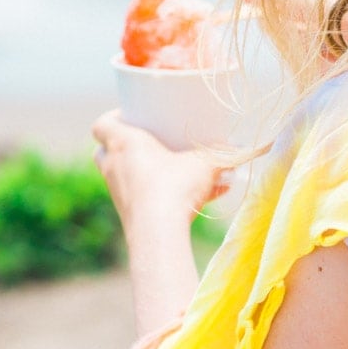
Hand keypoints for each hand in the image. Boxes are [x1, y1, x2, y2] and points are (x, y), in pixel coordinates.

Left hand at [92, 110, 229, 238]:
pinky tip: (191, 200)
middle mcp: (115, 167)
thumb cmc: (176, 186)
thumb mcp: (205, 163)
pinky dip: (159, 195)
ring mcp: (118, 192)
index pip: (102, 125)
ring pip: (121, 176)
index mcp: (125, 143)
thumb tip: (245, 148)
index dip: (113, 118)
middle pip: (103, 151)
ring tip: (171, 170)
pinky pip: (142, 198)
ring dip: (139, 171)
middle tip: (148, 142)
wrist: (159, 232)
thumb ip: (222, 154)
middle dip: (122, 146)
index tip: (134, 116)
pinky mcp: (127, 214)